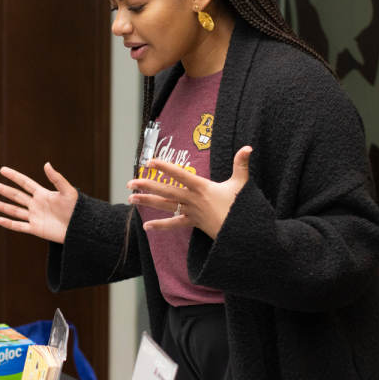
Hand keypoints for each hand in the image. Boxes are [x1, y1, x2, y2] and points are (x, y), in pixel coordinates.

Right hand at [0, 163, 77, 243]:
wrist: (81, 229)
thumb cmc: (78, 210)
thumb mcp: (69, 192)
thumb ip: (57, 179)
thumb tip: (46, 164)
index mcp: (43, 194)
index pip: (25, 183)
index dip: (14, 176)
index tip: (2, 170)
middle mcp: (36, 204)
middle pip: (15, 195)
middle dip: (2, 189)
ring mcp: (35, 217)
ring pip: (14, 210)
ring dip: (2, 206)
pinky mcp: (36, 229)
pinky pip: (19, 226)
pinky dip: (8, 223)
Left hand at [127, 146, 252, 238]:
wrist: (242, 231)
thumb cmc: (241, 206)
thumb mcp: (242, 183)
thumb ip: (241, 164)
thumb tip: (248, 148)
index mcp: (202, 187)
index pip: (180, 174)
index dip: (164, 167)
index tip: (150, 162)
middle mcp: (193, 199)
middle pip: (166, 191)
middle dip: (147, 186)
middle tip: (130, 182)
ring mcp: (191, 212)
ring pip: (166, 206)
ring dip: (148, 202)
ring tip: (130, 199)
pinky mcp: (192, 223)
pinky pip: (174, 224)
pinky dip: (160, 225)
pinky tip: (146, 226)